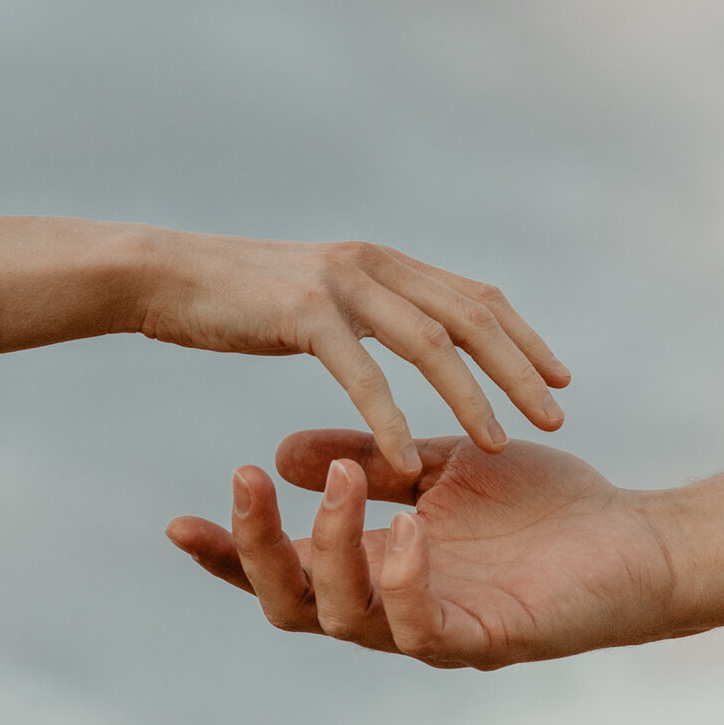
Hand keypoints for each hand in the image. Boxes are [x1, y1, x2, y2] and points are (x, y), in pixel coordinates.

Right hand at [135, 236, 568, 476]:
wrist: (163, 275)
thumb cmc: (237, 296)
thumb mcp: (321, 295)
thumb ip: (370, 308)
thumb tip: (410, 331)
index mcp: (383, 262)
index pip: (475, 297)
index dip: (523, 338)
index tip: (561, 380)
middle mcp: (373, 264)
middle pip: (471, 315)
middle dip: (520, 368)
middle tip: (558, 416)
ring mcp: (342, 285)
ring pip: (430, 343)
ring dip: (472, 395)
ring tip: (500, 444)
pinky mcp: (305, 315)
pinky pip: (364, 374)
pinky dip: (392, 420)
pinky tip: (412, 462)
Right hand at [164, 428, 679, 668]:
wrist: (631, 541)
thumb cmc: (539, 508)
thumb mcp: (435, 468)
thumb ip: (364, 461)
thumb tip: (283, 454)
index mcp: (372, 569)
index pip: (280, 569)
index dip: (226, 554)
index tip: (175, 520)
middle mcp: (389, 610)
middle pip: (290, 603)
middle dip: (257, 548)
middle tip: (240, 481)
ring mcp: (431, 633)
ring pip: (345, 616)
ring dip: (332, 546)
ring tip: (340, 481)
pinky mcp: (481, 643)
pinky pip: (423, 624)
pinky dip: (406, 577)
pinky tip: (407, 527)